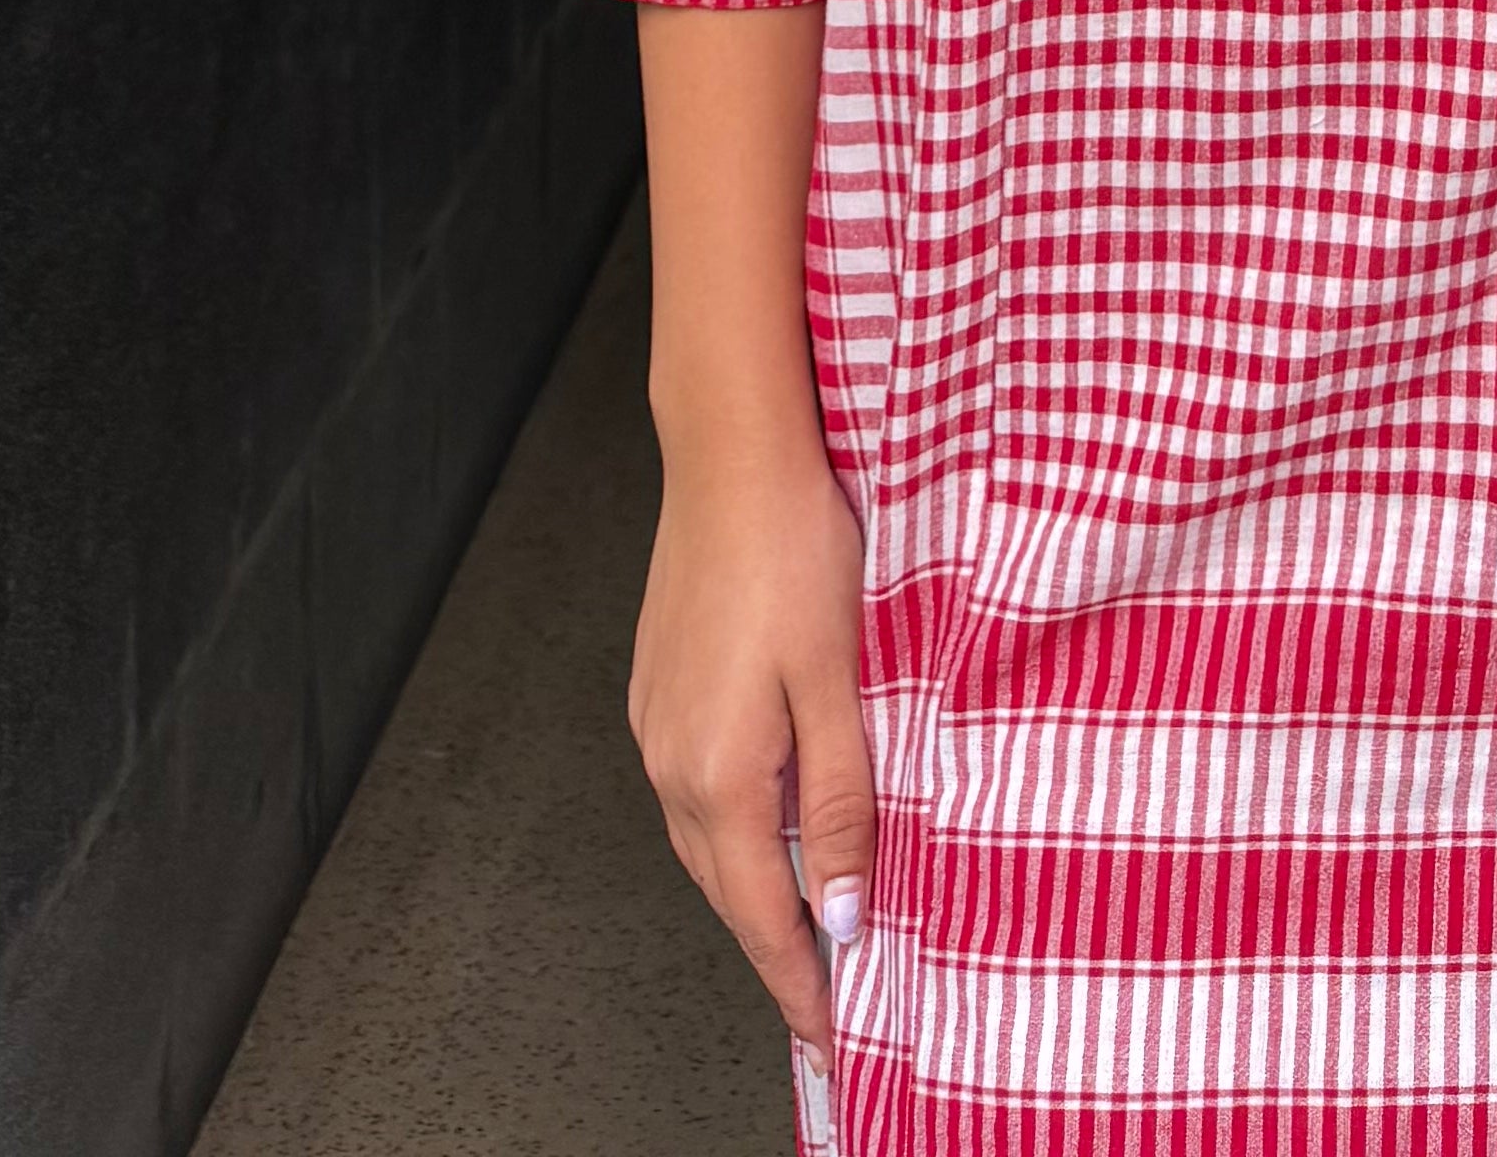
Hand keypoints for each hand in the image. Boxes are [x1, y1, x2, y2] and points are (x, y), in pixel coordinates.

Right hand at [630, 432, 872, 1055]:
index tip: (831, 1043)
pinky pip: (696, 791)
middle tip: (830, 1003)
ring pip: (708, 843)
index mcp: (720, 774)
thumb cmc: (792, 547)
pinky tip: (771, 822)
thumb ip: (839, 804)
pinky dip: (735, 830)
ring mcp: (657, 726)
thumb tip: (839, 910)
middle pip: (728, 891)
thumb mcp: (838, 683)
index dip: (801, 988)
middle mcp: (672, 762)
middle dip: (778, 952)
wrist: (731, 453)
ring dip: (755, 891)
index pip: (762, 919)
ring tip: (808, 924)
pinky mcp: (658, 690)